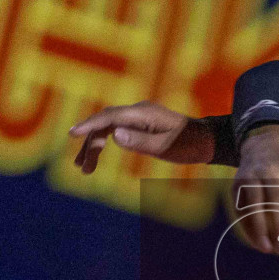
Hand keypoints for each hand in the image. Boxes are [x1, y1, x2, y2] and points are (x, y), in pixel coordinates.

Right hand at [68, 102, 213, 172]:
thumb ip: (140, 141)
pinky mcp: (139, 124)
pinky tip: (95, 154)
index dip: (90, 125)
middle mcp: (138, 111)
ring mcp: (138, 117)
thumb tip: (115, 135)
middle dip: (90, 143)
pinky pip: (115, 130)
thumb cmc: (189, 144)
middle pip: (105, 123)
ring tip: (84, 168)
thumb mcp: (167, 147)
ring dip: (94, 146)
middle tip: (83, 168)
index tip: (72, 134)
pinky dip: (104, 142)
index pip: (110, 117)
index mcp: (143, 113)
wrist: (206, 140)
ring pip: (107, 128)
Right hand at [232, 125, 278, 255]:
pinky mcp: (238, 185)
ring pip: (254, 205)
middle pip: (276, 201)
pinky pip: (241, 209)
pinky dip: (249, 228)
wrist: (266, 145)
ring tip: (268, 250)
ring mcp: (253, 177)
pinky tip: (258, 243)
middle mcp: (272, 172)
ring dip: (260, 230)